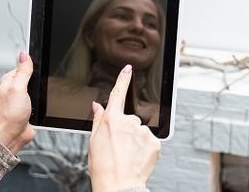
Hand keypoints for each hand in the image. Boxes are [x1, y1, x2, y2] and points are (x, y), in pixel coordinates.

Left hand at [0, 51, 35, 154]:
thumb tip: (24, 54)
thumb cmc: (9, 114)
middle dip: (39, 80)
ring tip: (39, 98)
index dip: (35, 65)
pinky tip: (41, 106)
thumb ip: (23, 71)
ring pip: (37, 90)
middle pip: (33, 77)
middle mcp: (15, 88)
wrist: (11, 135)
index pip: (25, 65)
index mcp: (10, 80)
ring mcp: (22, 99)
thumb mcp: (18, 88)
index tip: (43, 66)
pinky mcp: (28, 108)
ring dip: (41, 94)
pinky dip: (42, 103)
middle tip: (40, 86)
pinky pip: (39, 101)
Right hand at [88, 64, 160, 191]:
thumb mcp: (93, 142)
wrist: (119, 185)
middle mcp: (128, 122)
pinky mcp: (154, 142)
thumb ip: (98, 120)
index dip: (123, 79)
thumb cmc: (103, 167)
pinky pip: (149, 141)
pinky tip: (136, 158)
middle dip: (125, 130)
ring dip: (135, 140)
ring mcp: (143, 132)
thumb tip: (98, 106)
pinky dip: (144, 148)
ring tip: (127, 156)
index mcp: (111, 120)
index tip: (128, 69)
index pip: (118, 94)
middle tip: (118, 148)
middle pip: (129, 119)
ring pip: (139, 131)